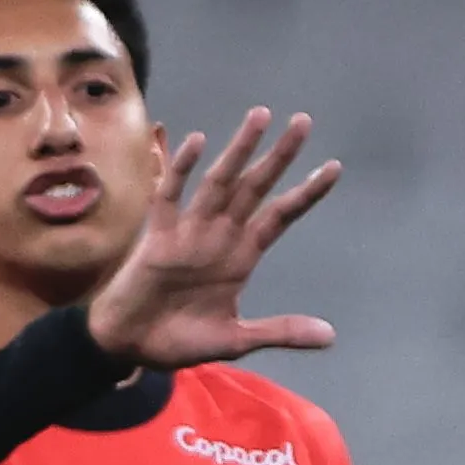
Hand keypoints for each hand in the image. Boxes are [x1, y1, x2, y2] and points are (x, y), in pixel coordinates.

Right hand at [86, 108, 343, 368]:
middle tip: (304, 121)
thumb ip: (280, 332)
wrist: (131, 347)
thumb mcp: (237, 339)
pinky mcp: (158, 236)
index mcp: (242, 256)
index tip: (334, 167)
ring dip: (239, 150)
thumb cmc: (180, 339)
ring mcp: (189, 232)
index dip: (306, 193)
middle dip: (279, 156)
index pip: (280, 215)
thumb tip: (330, 337)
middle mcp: (220, 236)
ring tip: (260, 117)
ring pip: (219, 182)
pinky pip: (170, 196)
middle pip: (255, 186)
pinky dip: (183, 169)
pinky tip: (198, 143)